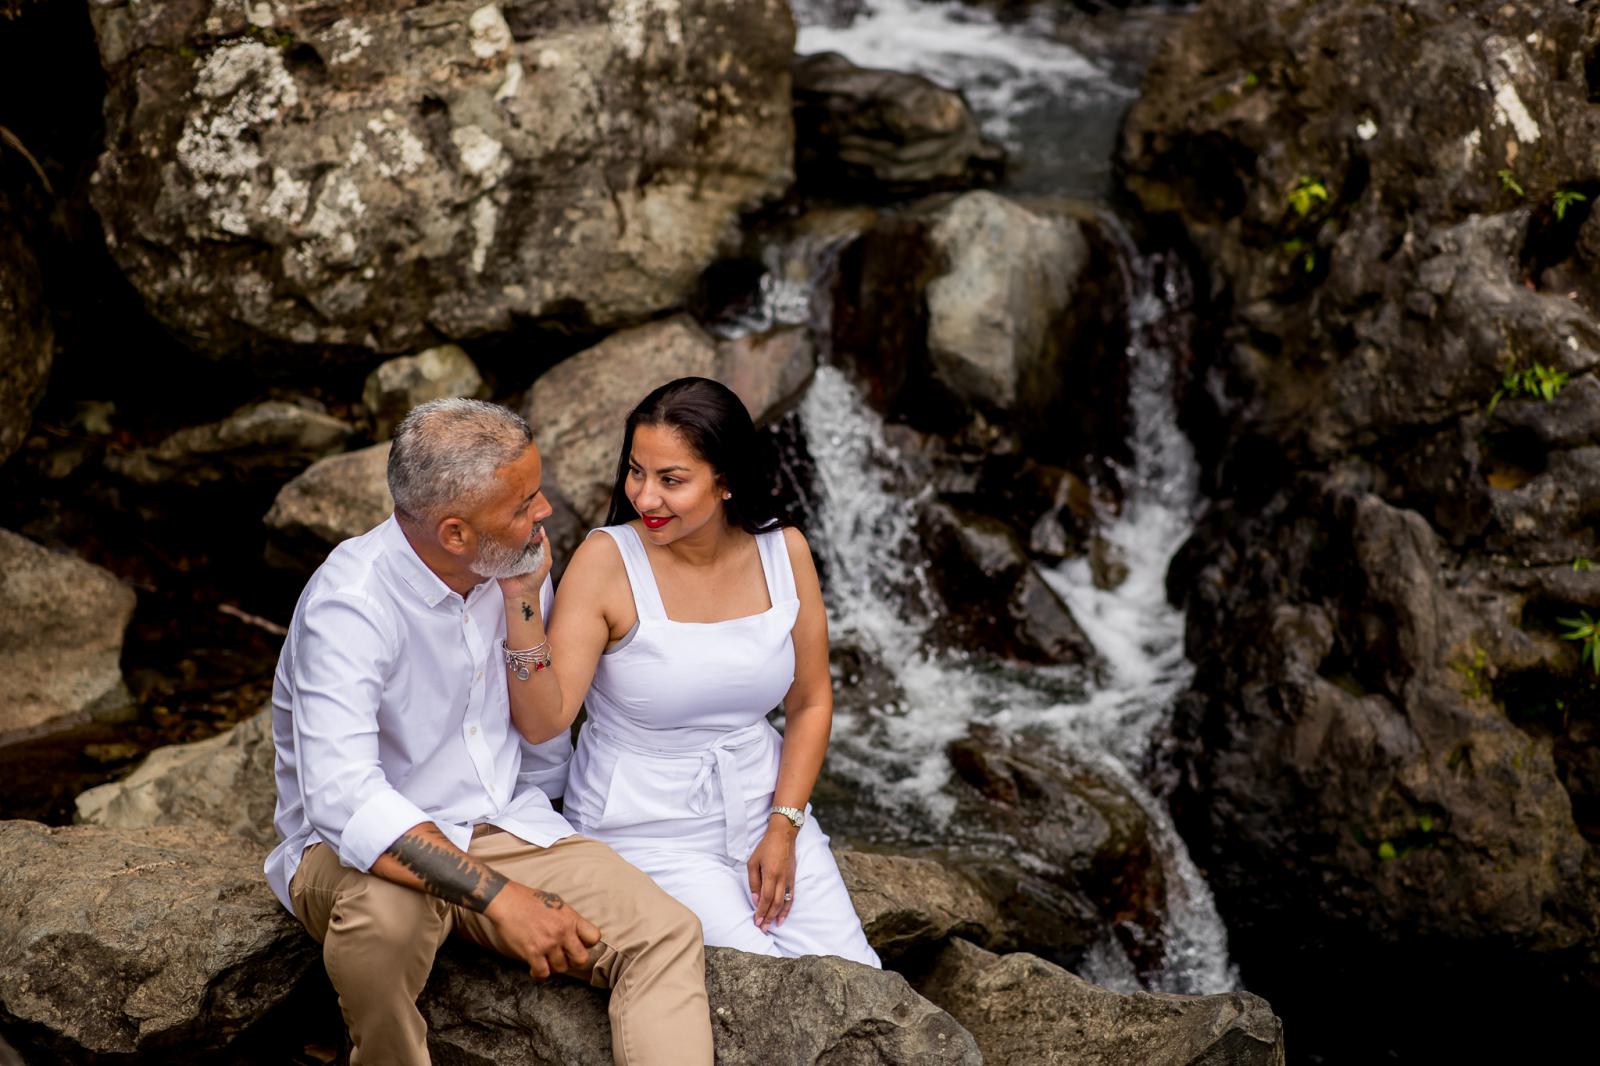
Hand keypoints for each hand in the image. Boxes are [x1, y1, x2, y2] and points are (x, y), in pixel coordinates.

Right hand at [486, 880, 600, 980]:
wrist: (506, 900)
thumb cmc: (529, 899)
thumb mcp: (556, 902)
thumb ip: (568, 919)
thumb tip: (576, 932)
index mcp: (571, 918)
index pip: (594, 937)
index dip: (587, 944)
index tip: (578, 944)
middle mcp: (563, 932)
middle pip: (581, 959)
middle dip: (573, 961)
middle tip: (564, 957)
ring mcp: (548, 943)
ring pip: (561, 968)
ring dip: (554, 966)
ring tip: (547, 959)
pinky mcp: (532, 952)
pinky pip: (543, 973)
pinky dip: (539, 973)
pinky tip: (535, 968)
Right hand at [497, 526, 553, 607]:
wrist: (522, 594)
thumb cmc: (535, 579)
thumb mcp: (546, 561)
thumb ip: (545, 545)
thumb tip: (541, 529)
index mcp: (528, 547)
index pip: (526, 531)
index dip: (527, 524)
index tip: (527, 518)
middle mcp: (517, 548)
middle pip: (515, 533)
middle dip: (516, 528)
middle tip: (516, 524)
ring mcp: (506, 552)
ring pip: (505, 539)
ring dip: (506, 536)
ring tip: (509, 534)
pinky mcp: (497, 558)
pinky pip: (496, 549)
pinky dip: (499, 545)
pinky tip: (502, 543)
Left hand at [747, 819, 797, 931]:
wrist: (784, 835)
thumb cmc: (765, 847)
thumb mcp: (753, 862)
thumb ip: (754, 882)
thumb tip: (755, 899)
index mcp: (771, 874)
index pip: (766, 898)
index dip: (761, 911)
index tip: (756, 921)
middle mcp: (782, 879)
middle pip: (776, 903)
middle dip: (768, 917)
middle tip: (762, 928)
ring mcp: (789, 879)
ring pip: (785, 902)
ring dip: (778, 916)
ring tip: (772, 926)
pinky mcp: (793, 879)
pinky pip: (791, 897)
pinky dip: (787, 909)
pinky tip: (783, 917)